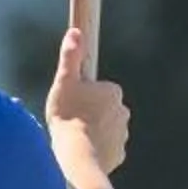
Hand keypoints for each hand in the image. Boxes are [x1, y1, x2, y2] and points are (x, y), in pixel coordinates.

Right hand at [46, 29, 128, 171]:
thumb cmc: (68, 117)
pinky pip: (106, 148)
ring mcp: (122, 134)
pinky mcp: (118, 154)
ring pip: (105, 129)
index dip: (84, 94)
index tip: (72, 103)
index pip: (100, 89)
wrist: (77, 157)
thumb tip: (76, 31)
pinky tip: (82, 151)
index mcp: (113, 92)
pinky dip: (96, 150)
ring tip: (75, 137)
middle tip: (71, 120)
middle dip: (90, 113)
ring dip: (93, 131)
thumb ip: (70, 56)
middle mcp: (123, 112)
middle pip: (104, 109)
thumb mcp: (64, 82)